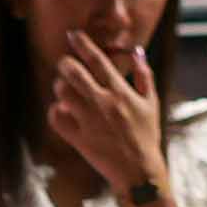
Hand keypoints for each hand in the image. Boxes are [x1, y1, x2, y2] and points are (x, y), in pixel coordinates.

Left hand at [44, 29, 166, 199]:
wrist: (139, 172)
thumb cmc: (146, 136)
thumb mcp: (151, 103)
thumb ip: (144, 75)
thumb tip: (137, 52)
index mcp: (121, 92)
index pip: (98, 60)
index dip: (82, 44)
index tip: (72, 35)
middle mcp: (103, 104)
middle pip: (74, 73)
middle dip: (65, 63)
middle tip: (65, 64)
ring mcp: (89, 122)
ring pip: (63, 93)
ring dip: (60, 86)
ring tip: (65, 88)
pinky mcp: (79, 139)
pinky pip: (56, 119)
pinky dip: (55, 111)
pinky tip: (62, 111)